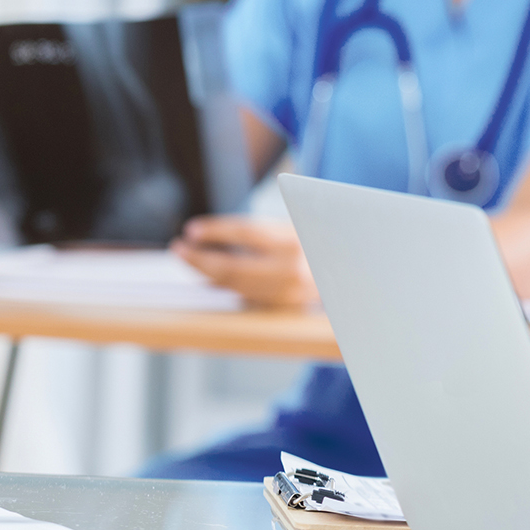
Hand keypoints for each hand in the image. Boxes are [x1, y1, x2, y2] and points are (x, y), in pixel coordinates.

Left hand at [171, 215, 317, 308]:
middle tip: (179, 248)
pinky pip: (244, 295)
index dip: (215, 230)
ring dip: (205, 273)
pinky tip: (207, 277)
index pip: (247, 233)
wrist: (350, 270)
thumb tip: (216, 234)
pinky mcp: (282, 305)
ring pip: (234, 284)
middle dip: (200, 258)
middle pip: (233, 265)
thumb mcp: (298, 224)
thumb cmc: (318, 240)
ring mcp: (286, 291)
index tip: (191, 229)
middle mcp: (290, 268)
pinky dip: (222, 286)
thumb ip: (262, 229)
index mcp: (295, 240)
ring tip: (187, 258)